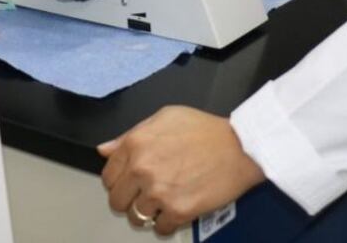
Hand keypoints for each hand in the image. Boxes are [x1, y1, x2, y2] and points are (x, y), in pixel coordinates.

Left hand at [97, 106, 264, 234]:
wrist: (241, 146)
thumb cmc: (206, 130)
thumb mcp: (166, 117)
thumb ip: (131, 134)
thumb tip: (105, 150)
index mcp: (137, 143)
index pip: (108, 176)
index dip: (119, 180)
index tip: (131, 181)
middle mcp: (143, 168)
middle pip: (117, 201)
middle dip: (130, 199)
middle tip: (147, 193)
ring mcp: (159, 192)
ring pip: (136, 218)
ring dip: (148, 212)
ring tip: (164, 201)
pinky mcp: (177, 211)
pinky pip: (160, 228)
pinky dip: (168, 222)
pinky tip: (178, 207)